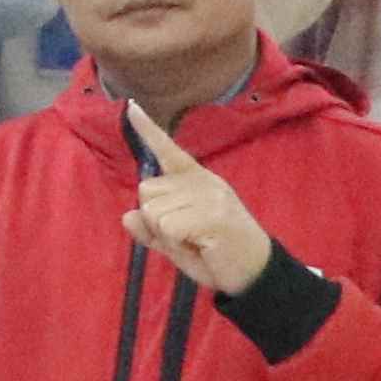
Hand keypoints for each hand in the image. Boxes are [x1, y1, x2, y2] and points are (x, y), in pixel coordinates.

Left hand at [123, 102, 281, 297]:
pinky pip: (166, 227)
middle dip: (155, 220)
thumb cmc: (214, 255)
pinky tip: (201, 245)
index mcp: (195, 181)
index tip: (131, 106)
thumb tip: (127, 217)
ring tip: (195, 240)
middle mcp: (202, 181)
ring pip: (153, 211)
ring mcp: (209, 196)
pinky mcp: (212, 215)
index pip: (168, 151)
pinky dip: (174, 243)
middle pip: (146, 192)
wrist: (254, 273)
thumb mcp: (175, 242)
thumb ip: (151, 230)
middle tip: (186, 235)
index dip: (148, 130)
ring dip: (166, 234)